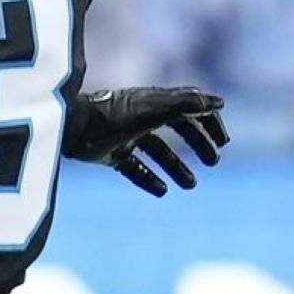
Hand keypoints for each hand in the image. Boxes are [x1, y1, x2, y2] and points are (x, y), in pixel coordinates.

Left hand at [64, 86, 228, 196]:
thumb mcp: (153, 109)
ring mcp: (124, 135)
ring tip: (191, 185)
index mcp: (153, 102)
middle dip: (198, 144)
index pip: (190, 107)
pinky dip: (149, 179)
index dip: (209, 122)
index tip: (224, 141)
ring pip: (157, 151)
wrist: (70, 129)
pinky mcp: (108, 153)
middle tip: (213, 162)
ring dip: (177, 167)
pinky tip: (162, 191)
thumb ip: (185, 104)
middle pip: (177, 128)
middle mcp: (141, 117)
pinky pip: (133, 168)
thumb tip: (219, 102)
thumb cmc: (112, 116)